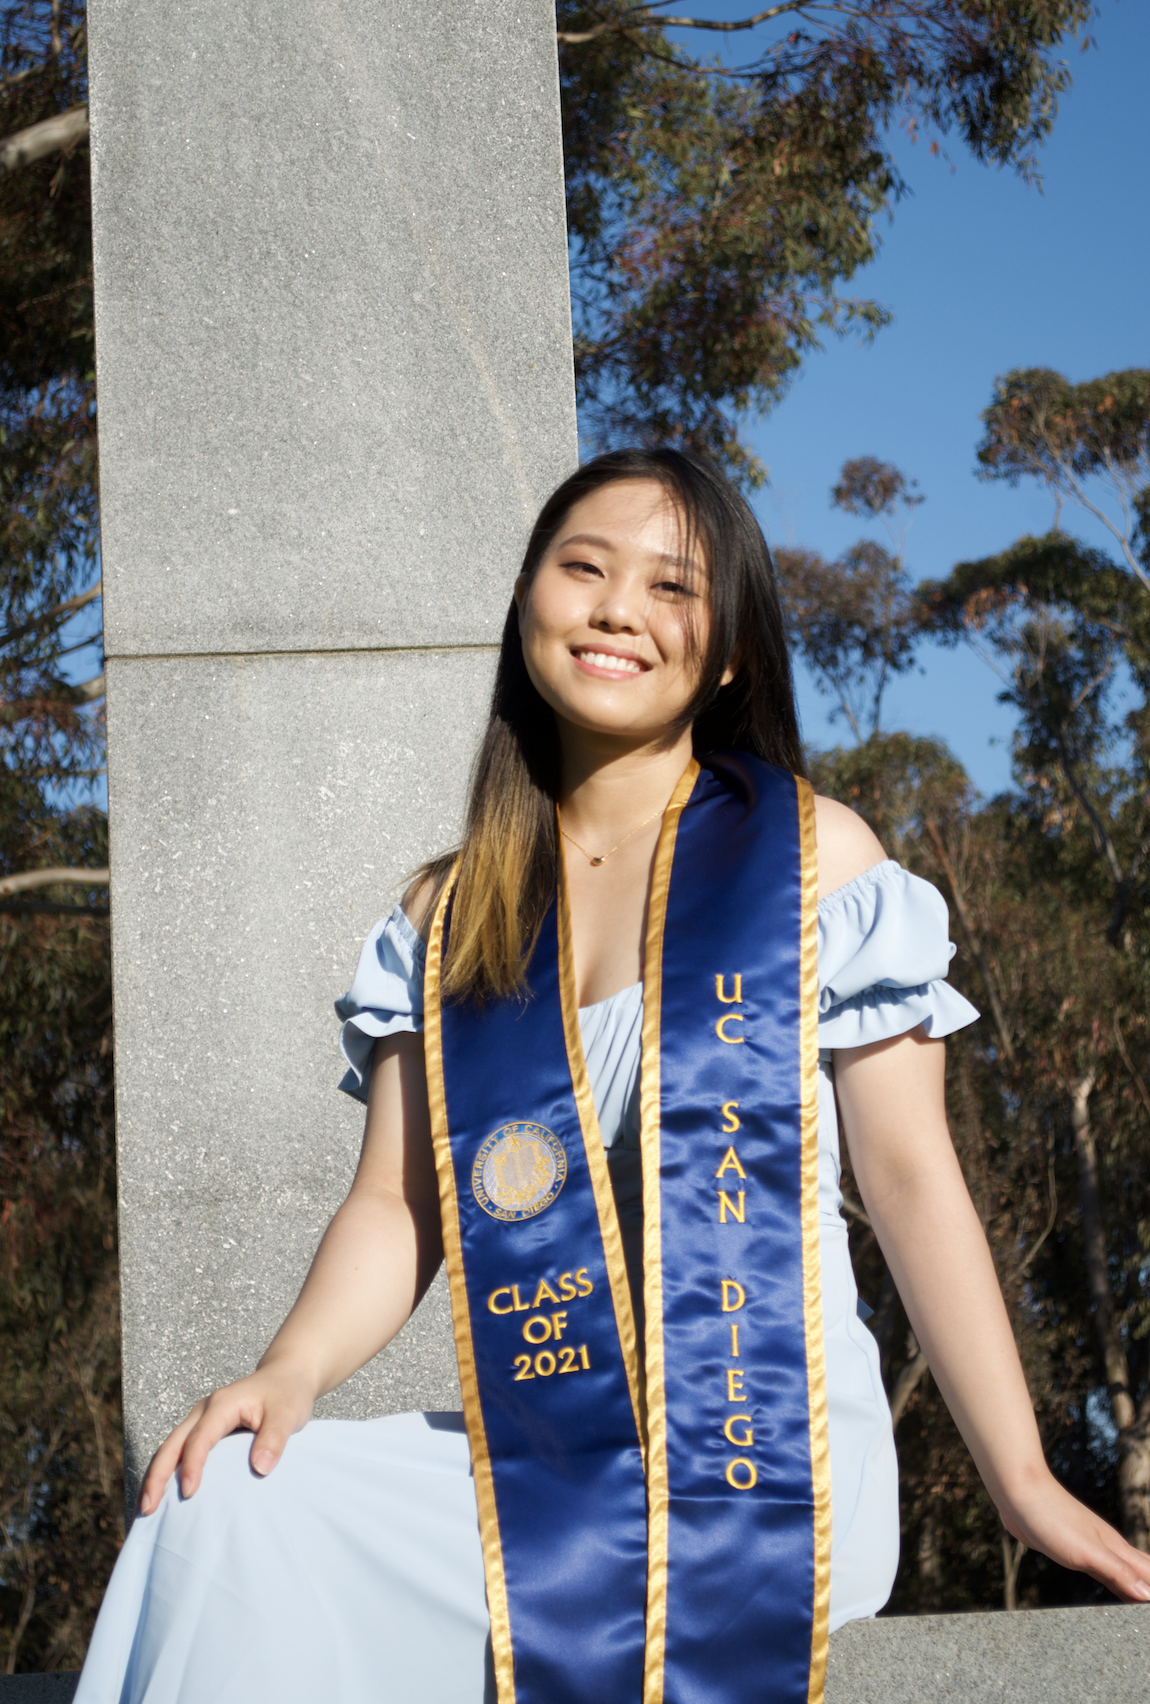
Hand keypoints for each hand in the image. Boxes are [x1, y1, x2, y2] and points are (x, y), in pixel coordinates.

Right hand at [138, 1362, 316, 1513]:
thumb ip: (274, 1439)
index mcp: (222, 1404)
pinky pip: (178, 1451)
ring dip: (155, 1477)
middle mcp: (204, 1410)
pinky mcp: (202, 1429)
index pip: (200, 1438)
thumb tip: (260, 1468)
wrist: (285, 1376)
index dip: (192, 1465)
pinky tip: (163, 1496)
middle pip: (172, 1444)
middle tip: (146, 1510)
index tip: (189, 1493)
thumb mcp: (288, 1414)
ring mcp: (199, 1419)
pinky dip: (166, 1472)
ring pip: (169, 1448)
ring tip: (145, 1510)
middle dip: (156, 1476)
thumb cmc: (287, 1394)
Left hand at [1003, 1469, 1149, 1602]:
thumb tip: (1148, 1595)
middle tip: (1148, 1608)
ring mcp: (1090, 1548)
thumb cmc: (1053, 1518)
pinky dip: (1114, 1584)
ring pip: (1121, 1571)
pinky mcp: (1072, 1550)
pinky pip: (1101, 1571)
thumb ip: (1119, 1572)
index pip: (1149, 1573)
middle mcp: (1108, 1547)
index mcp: (1116, 1548)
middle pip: (1140, 1571)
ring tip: (1142, 1604)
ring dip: (1135, 1587)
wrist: (1019, 1492)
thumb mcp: (1087, 1551)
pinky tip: (1113, 1590)